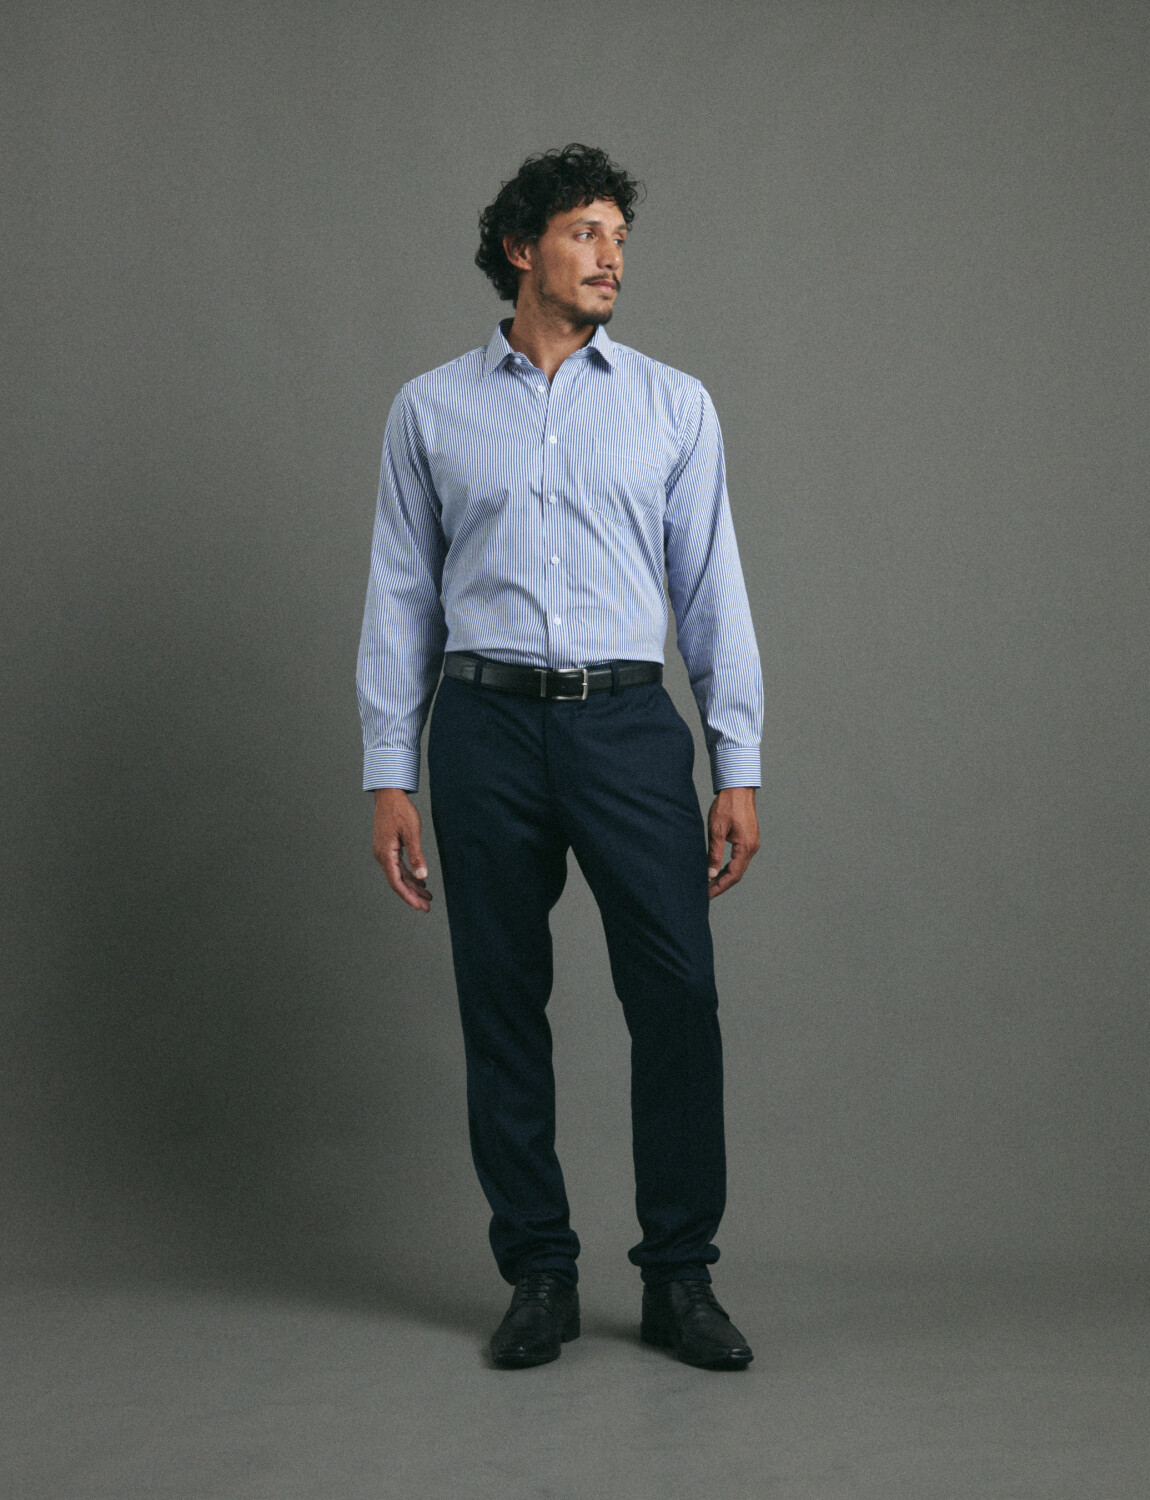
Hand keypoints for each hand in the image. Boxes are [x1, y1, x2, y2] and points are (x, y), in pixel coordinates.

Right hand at [373, 788, 432, 911]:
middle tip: (427, 906)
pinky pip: (398, 867)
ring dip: (412, 886)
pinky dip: (409, 874)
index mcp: (386, 854)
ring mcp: (384, 852)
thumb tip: (422, 876)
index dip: (408, 896)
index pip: (396, 882)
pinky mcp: (388, 848)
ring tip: (427, 896)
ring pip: (399, 875)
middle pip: (398, 882)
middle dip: (412, 895)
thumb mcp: (412, 833)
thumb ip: (417, 855)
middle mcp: (382, 856)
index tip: (419, 906)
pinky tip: (419, 880)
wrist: (389, 795)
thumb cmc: (400, 811)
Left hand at [707, 787, 759, 899]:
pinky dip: (730, 867)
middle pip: (738, 874)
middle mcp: (752, 847)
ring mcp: (752, 843)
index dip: (720, 887)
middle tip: (707, 893)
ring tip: (711, 884)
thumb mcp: (717, 830)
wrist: (738, 788)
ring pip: (739, 867)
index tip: (708, 894)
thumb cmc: (727, 806)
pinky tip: (719, 869)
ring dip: (726, 876)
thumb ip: (714, 853)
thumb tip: (711, 874)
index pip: (733, 875)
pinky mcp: (749, 839)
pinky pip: (740, 858)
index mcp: (745, 847)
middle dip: (722, 884)